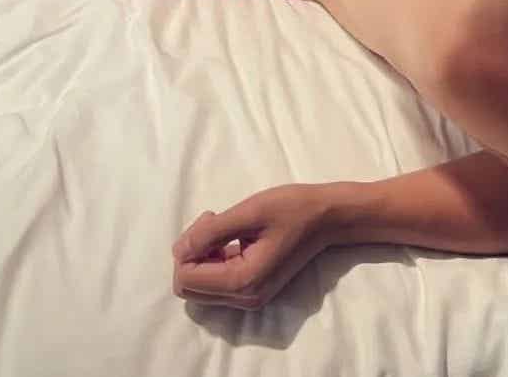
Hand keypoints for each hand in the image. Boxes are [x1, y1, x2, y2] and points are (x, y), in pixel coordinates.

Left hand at [172, 183, 333, 309]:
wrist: (328, 217)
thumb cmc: (293, 208)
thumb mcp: (250, 212)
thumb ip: (211, 232)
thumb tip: (179, 250)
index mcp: (243, 281)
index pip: (186, 279)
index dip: (188, 246)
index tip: (211, 218)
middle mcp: (244, 299)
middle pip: (189, 289)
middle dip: (191, 254)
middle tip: (214, 221)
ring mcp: (250, 299)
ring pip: (201, 287)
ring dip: (202, 256)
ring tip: (223, 226)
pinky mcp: (254, 291)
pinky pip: (217, 284)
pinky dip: (214, 261)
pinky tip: (231, 238)